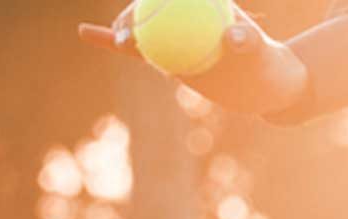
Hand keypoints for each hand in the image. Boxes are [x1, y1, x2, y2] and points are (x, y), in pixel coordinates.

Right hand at [79, 4, 311, 118]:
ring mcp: (170, 32)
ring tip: (119, 44)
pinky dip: (109, 41)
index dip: (148, 5)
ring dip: (121, 31)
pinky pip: (136, 48)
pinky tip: (84, 33)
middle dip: (129, 18)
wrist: (262, 83)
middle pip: (146, 9)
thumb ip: (246, 40)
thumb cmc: (263, 63)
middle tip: (127, 39)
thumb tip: (232, 37)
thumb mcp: (257, 51)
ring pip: (138, 28)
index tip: (142, 20)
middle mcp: (181, 13)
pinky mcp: (163, 52)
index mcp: (199, 2)